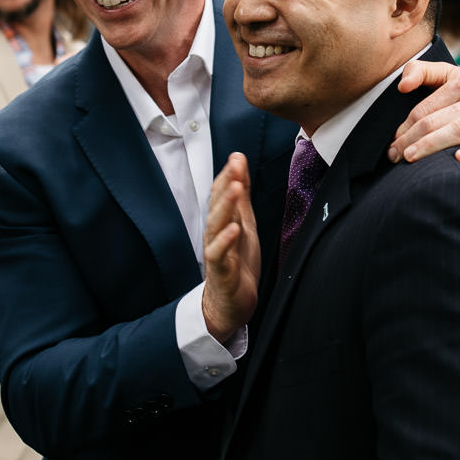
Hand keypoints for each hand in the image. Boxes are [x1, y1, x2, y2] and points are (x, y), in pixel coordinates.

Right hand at [202, 152, 259, 340]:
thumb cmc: (237, 260)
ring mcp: (217, 252)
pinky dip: (225, 241)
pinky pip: (219, 255)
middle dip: (226, 185)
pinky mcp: (220, 272)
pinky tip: (234, 229)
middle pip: (218, 205)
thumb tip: (238, 160)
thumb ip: (241, 195)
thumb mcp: (243, 222)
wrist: (231, 303)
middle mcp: (216, 234)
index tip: (237, 156)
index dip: (228, 175)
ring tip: (236, 188)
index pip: (221, 194)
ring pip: (216, 226)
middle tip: (235, 165)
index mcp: (223, 222)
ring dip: (225, 206)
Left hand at [390, 61, 459, 164]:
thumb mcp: (452, 76)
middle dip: (412, 140)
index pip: (426, 109)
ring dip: (432, 146)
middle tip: (395, 156)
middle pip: (438, 121)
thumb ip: (423, 71)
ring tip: (411, 158)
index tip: (393, 143)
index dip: (405, 127)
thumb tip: (402, 86)